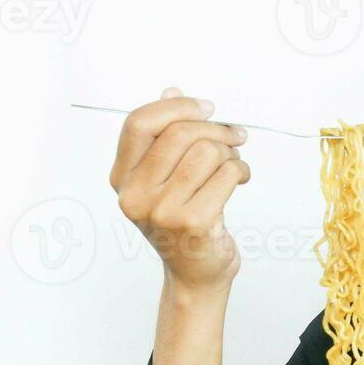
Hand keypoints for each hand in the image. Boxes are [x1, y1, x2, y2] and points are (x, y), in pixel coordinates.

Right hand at [110, 87, 250, 293]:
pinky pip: (226, 175)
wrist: (196, 273)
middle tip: (235, 136)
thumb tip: (171, 91)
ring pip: (207, 152)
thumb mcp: (165, 179)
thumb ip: (164, 137)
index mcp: (122, 178)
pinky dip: (241, 172)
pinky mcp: (192, 222)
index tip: (207, 108)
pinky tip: (239, 181)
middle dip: (216, 129)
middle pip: (179, 134)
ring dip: (231, 154)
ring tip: (234, 166)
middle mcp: (135, 195)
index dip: (176, 107)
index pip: (139, 124)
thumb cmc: (183, 221)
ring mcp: (161, 211)